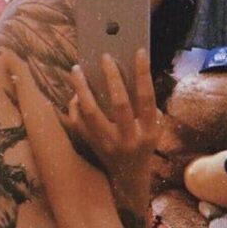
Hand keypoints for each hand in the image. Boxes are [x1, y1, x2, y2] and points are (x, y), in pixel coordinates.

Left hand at [62, 50, 162, 179]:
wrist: (129, 175)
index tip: (138, 52)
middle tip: (105, 56)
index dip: (143, 74)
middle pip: (119, 104)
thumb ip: (144, 105)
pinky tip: (74, 94)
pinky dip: (73, 107)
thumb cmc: (143, 143)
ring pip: (91, 113)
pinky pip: (77, 123)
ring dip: (82, 89)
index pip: (146, 98)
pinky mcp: (92, 146)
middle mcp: (128, 139)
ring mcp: (108, 144)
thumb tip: (127, 71)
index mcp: (148, 132)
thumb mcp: (153, 127)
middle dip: (112, 78)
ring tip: (76, 69)